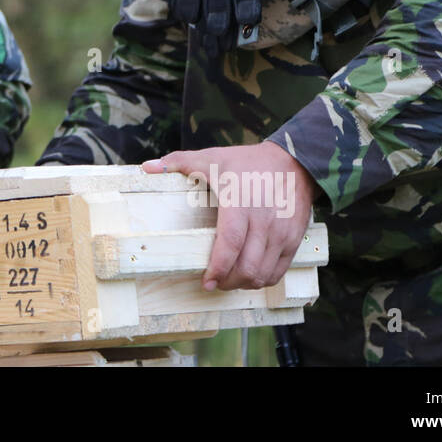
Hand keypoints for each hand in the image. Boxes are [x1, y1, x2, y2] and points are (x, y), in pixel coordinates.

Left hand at [142, 143, 317, 291]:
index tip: (205, 281)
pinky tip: (249, 276)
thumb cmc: (248, 162)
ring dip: (243, 284)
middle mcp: (264, 221)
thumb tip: (147, 167)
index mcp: (240, 203)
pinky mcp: (294, 240)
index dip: (218, 268)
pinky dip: (262, 280)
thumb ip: (179, 162)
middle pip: (247, 266)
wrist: (294, 163)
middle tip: (213, 282)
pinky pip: (278, 271)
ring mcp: (282, 233)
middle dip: (227, 282)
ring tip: (228, 281)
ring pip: (262, 274)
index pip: (230, 244)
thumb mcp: (213, 157)